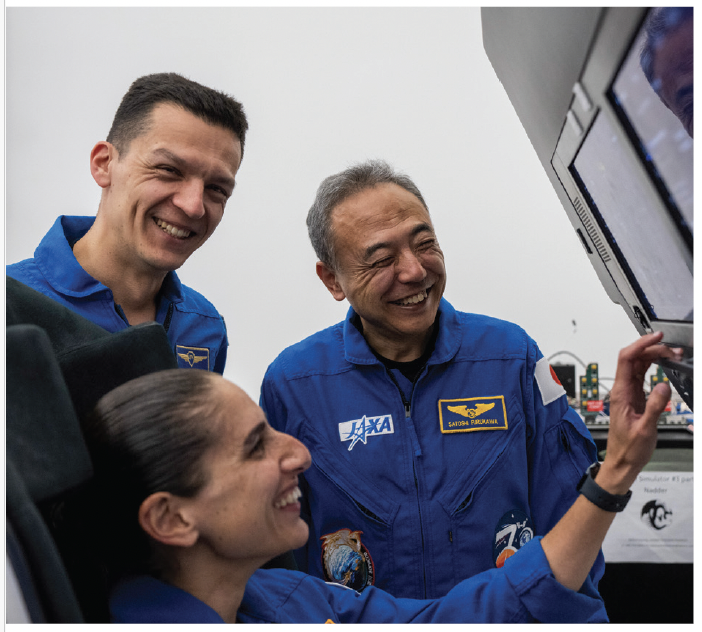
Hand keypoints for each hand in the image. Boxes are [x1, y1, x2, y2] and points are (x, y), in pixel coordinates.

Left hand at [597, 332, 681, 493]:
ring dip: (653, 357)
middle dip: (651, 349)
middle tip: (672, 349)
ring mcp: (627, 393)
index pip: (626, 359)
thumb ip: (655, 407)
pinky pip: (641, 376)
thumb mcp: (645, 429)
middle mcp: (621, 390)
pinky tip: (664, 365)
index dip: (640, 345)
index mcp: (620, 394)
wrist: (621, 462)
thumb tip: (663, 386)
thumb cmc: (628, 449)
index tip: (656, 337)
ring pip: (638, 366)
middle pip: (633, 359)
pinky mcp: (633, 398)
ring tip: (672, 354)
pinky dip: (653, 368)